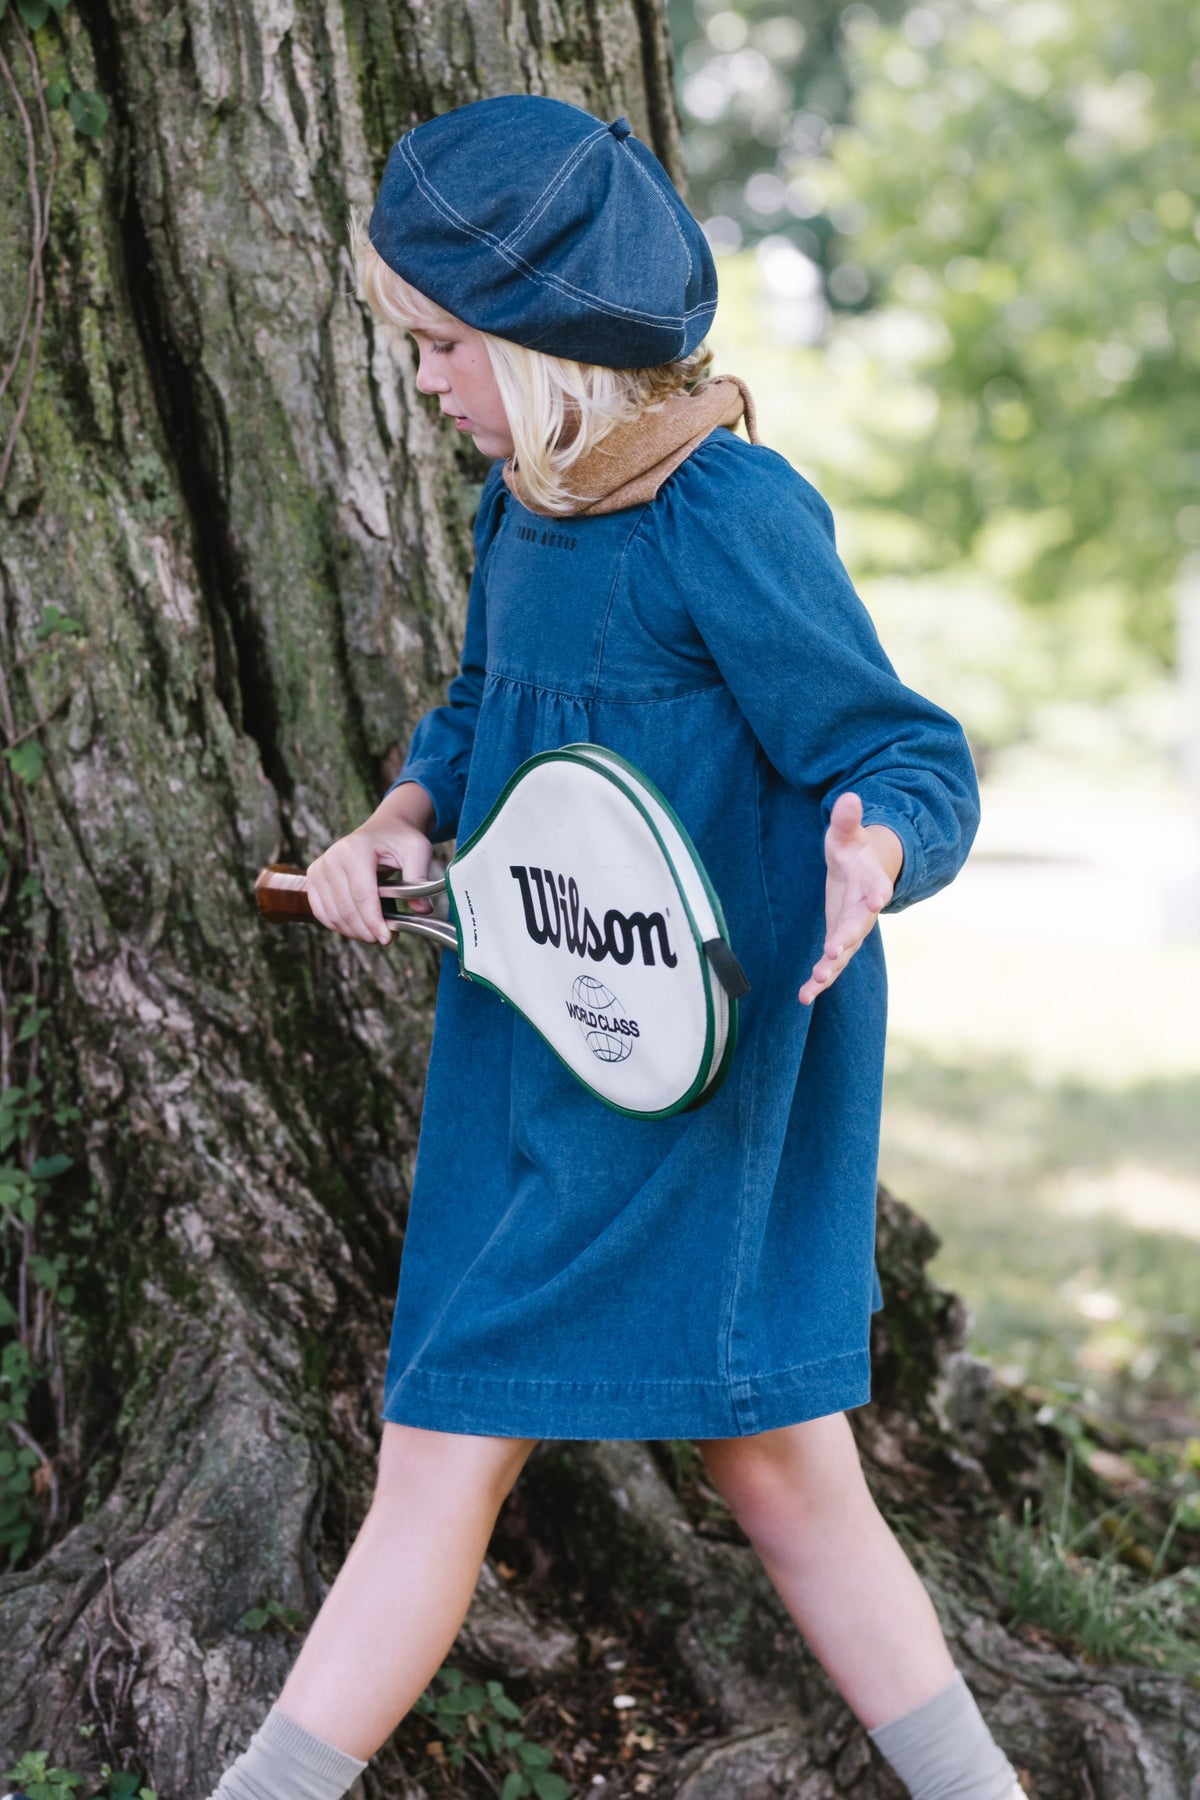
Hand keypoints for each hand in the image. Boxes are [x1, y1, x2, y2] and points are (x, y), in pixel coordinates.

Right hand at [306, 783, 435, 944]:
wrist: (383, 828)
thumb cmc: (400, 840)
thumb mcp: (417, 851)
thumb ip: (419, 877)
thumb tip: (422, 909)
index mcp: (355, 849)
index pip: (361, 894)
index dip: (373, 921)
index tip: (386, 938)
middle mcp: (332, 857)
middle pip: (346, 908)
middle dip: (366, 930)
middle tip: (385, 939)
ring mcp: (319, 868)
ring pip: (332, 914)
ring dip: (353, 931)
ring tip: (374, 934)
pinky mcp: (314, 878)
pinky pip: (322, 912)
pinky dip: (339, 926)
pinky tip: (358, 928)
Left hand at [798, 793, 901, 1005]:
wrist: (863, 871)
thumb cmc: (854, 849)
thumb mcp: (847, 833)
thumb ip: (848, 819)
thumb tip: (849, 796)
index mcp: (871, 880)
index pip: (877, 886)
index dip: (876, 894)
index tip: (876, 901)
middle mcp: (864, 910)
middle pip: (858, 926)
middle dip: (846, 938)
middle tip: (834, 951)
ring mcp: (852, 929)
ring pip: (844, 952)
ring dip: (831, 968)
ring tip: (816, 982)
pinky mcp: (839, 940)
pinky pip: (830, 965)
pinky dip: (818, 982)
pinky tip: (804, 997)